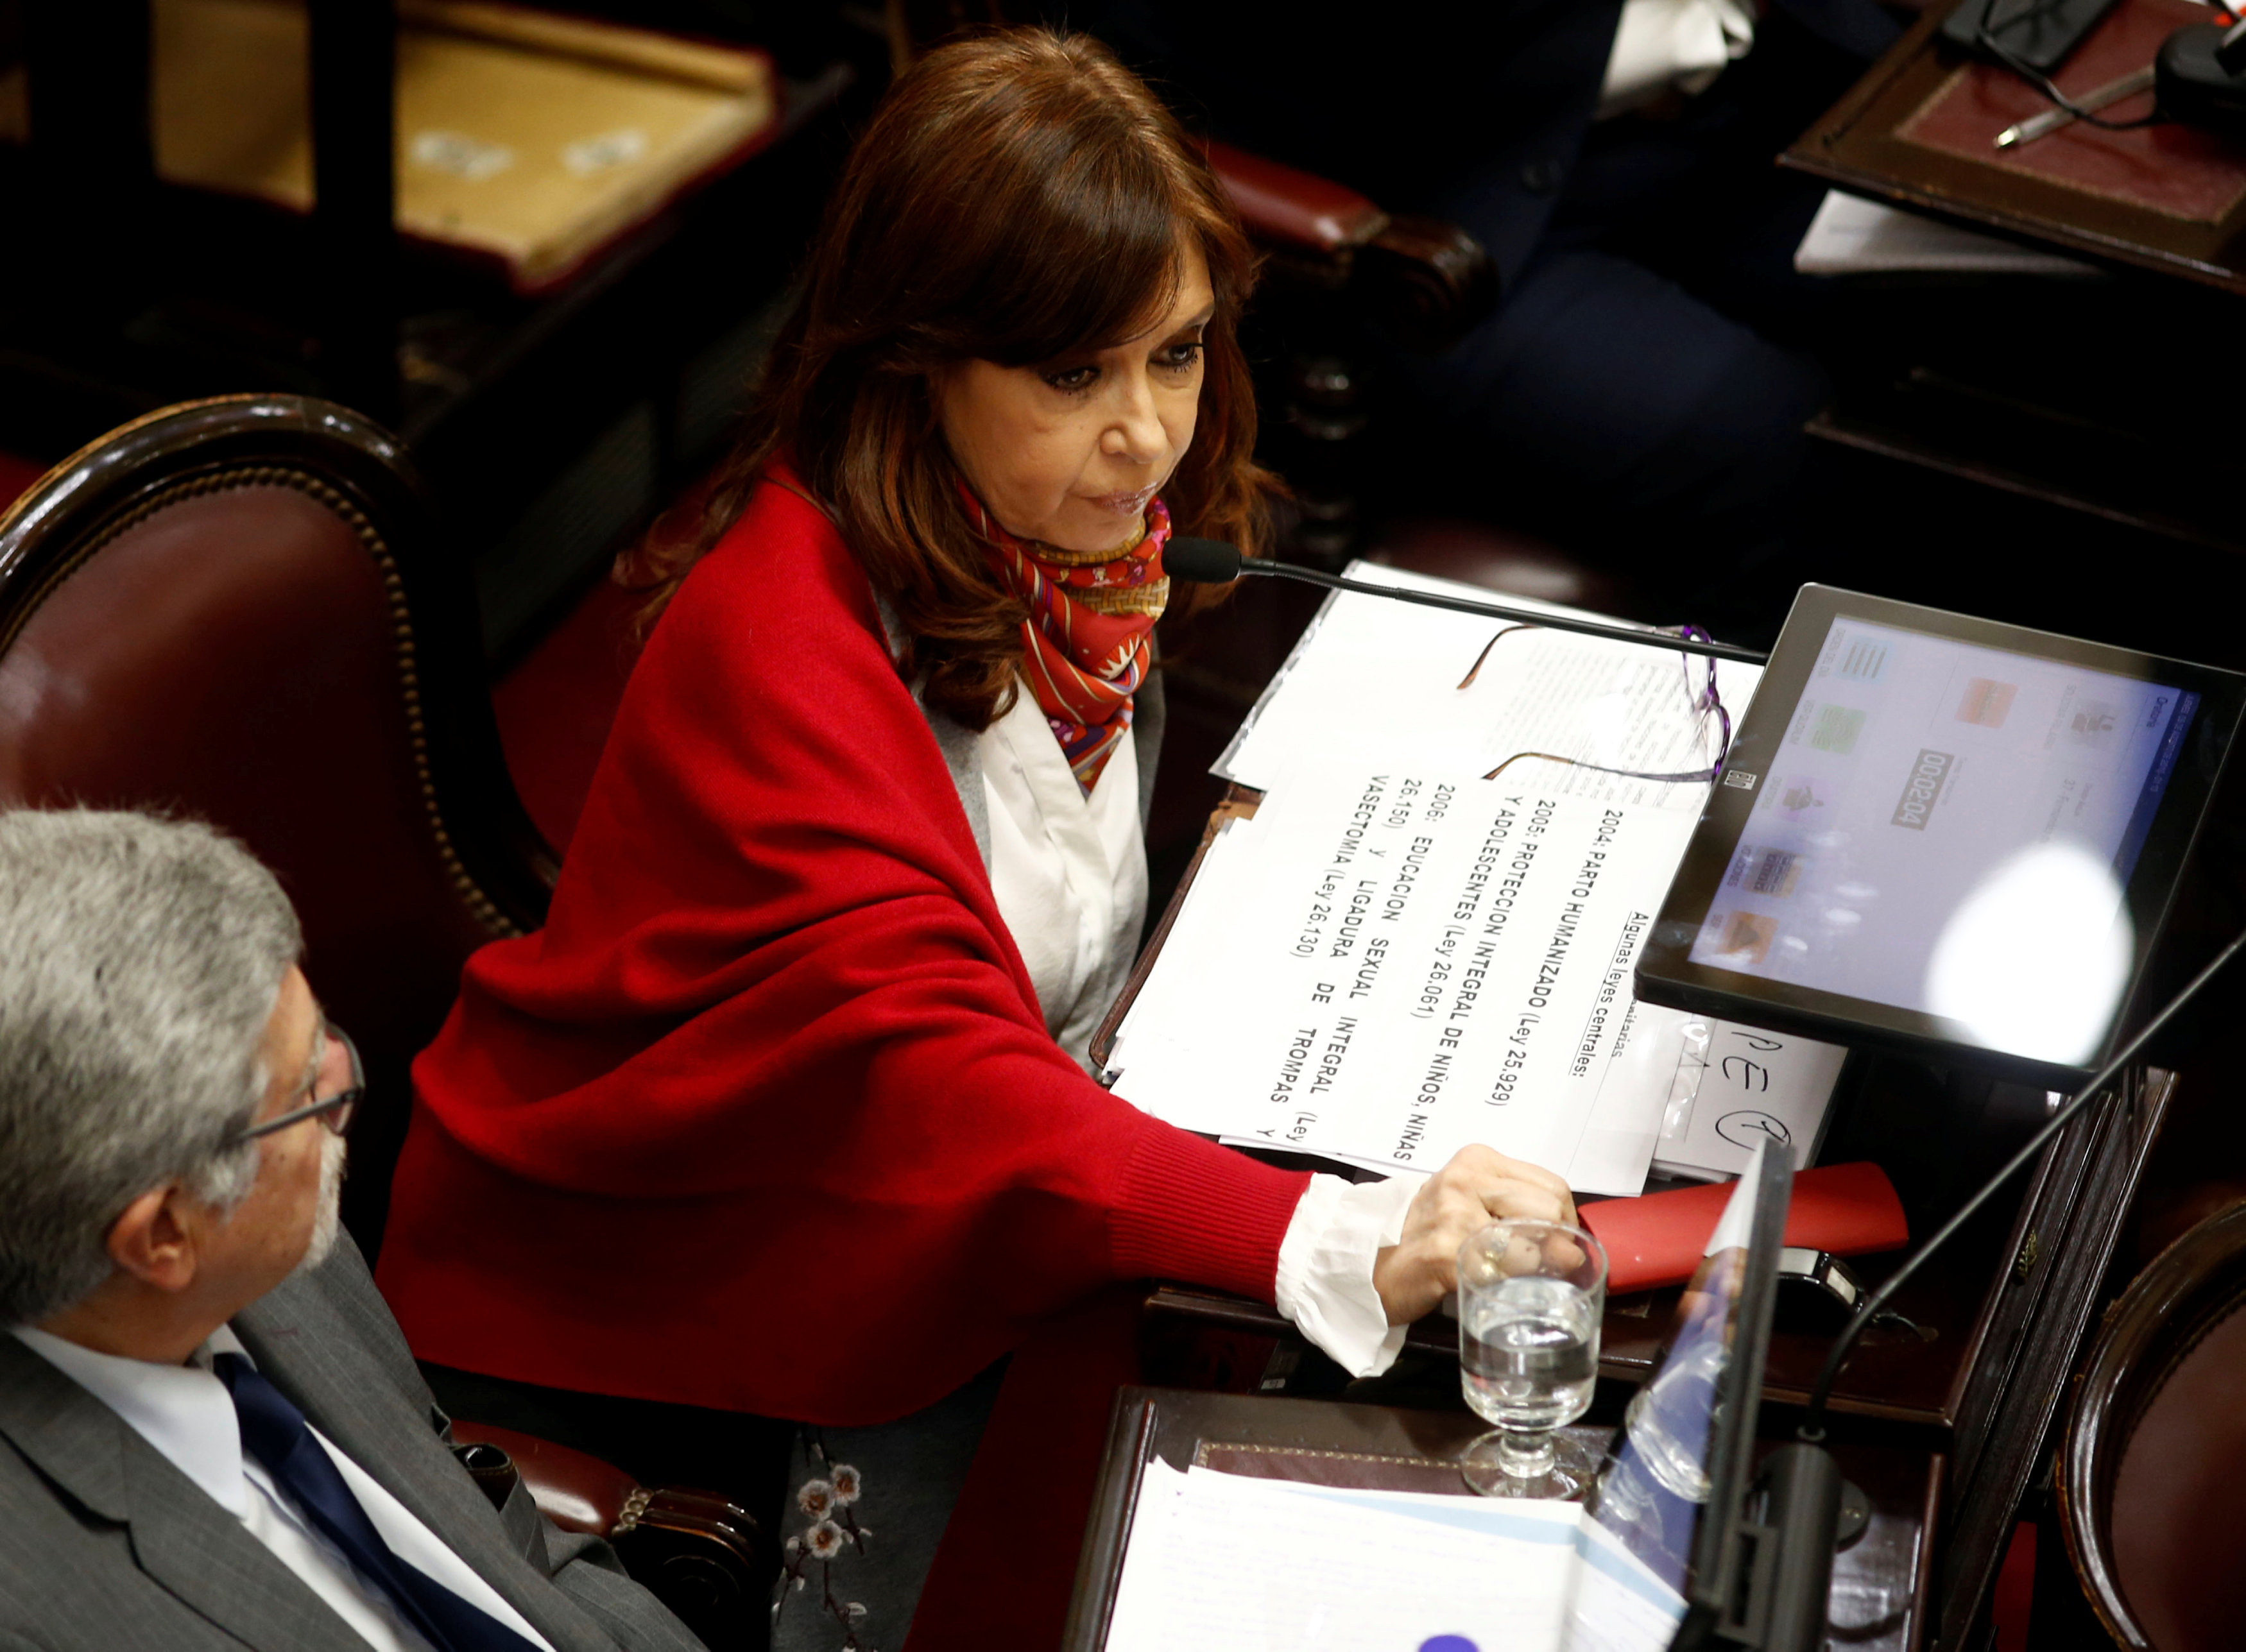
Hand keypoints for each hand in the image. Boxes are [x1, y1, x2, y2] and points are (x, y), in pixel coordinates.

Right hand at [1371, 1146, 1575, 1325]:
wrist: (1378, 1265)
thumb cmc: (1429, 1235)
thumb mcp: (1472, 1203)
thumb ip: (1518, 1210)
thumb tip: (1572, 1247)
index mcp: (1476, 1161)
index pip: (1551, 1185)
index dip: (1565, 1220)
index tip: (1557, 1241)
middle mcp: (1465, 1180)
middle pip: (1548, 1208)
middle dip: (1557, 1242)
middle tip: (1545, 1263)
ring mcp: (1455, 1215)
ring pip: (1532, 1238)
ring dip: (1537, 1264)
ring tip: (1520, 1274)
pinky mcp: (1448, 1253)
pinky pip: (1505, 1270)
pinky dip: (1512, 1284)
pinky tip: (1498, 1285)